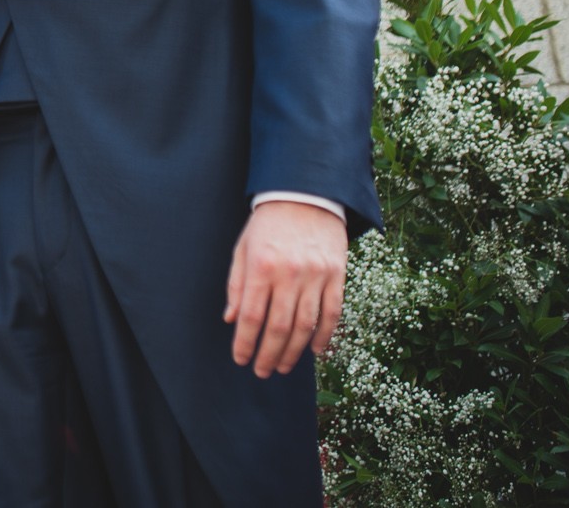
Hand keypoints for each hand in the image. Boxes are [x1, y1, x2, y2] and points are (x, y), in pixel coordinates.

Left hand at [224, 200, 346, 377]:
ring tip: (283, 366)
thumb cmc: (268, 224)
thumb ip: (237, 285)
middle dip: (268, 354)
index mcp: (261, 266)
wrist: (305, 196)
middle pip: (278, 327)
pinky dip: (323, 336)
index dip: (245, 342)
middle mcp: (290, 274)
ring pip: (305, 325)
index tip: (241, 359)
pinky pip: (332, 313)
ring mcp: (316, 276)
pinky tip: (314, 350)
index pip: (252, 316)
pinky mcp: (336, 276)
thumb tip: (232, 319)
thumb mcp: (243, 248)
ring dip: (293, 351)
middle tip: (262, 371)